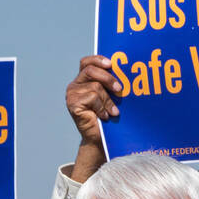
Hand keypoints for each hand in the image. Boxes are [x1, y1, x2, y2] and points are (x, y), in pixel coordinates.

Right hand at [66, 55, 120, 182]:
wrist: (100, 138)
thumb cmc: (108, 115)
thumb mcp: (109, 95)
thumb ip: (110, 82)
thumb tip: (126, 69)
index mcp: (83, 79)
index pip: (87, 62)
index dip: (98, 59)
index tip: (111, 64)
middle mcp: (75, 85)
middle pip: (90, 70)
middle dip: (108, 78)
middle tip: (119, 89)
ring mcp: (72, 95)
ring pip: (95, 87)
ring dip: (108, 100)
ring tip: (114, 111)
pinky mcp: (72, 105)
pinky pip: (92, 98)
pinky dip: (102, 108)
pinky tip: (105, 116)